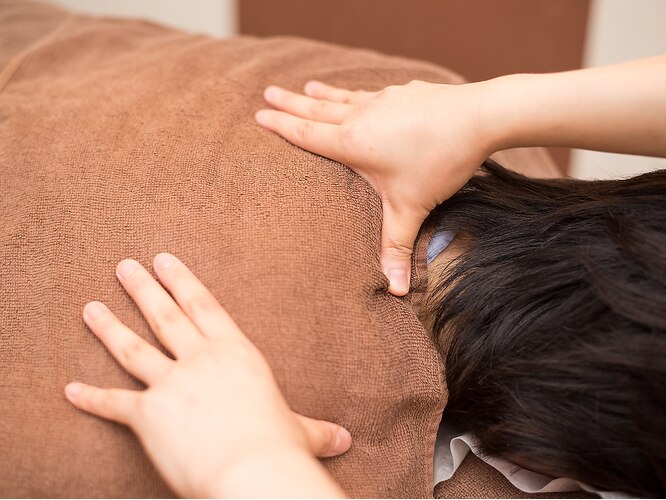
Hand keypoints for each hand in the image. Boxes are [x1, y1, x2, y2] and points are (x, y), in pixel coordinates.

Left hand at [65, 253, 348, 497]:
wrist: (252, 470)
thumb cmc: (278, 447)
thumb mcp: (300, 432)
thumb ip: (316, 431)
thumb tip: (345, 441)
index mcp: (235, 354)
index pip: (205, 306)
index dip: (183, 280)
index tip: (165, 259)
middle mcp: (200, 361)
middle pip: (165, 316)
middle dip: (144, 289)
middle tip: (125, 266)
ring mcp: (172, 384)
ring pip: (134, 349)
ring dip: (110, 327)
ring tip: (92, 307)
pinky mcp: (148, 415)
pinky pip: (113, 404)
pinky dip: (90, 398)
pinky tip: (70, 389)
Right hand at [255, 80, 492, 294]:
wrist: (480, 118)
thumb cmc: (440, 162)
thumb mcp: (412, 209)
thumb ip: (397, 248)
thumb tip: (395, 291)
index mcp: (354, 143)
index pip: (307, 133)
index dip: (281, 125)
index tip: (259, 114)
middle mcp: (363, 116)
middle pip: (317, 108)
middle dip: (290, 102)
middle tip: (268, 91)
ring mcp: (384, 100)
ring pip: (343, 96)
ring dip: (321, 92)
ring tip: (306, 85)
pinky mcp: (405, 93)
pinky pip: (372, 92)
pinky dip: (359, 92)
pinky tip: (363, 93)